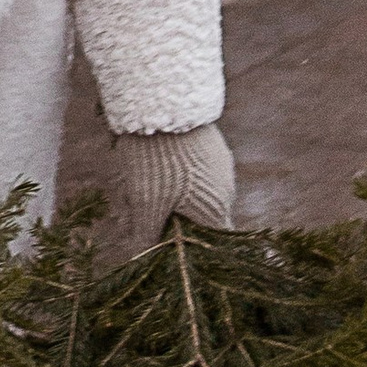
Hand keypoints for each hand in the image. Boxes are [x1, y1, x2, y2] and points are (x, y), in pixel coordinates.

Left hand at [102, 121, 234, 260]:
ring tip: (152, 185)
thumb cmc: (156, 160)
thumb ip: (146, 235)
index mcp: (216, 210)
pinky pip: (201, 169)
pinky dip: (183, 174)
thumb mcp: (146, 202)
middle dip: (181, 220)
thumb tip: (140, 260)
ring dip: (181, 194)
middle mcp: (227, 190)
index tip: (172, 247)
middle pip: (205, 217)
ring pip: (202, 190)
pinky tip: (160, 164)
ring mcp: (222, 164)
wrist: (162, 106)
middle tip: (152, 214)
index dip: (193, 249)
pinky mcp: (213, 144)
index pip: (213, 243)